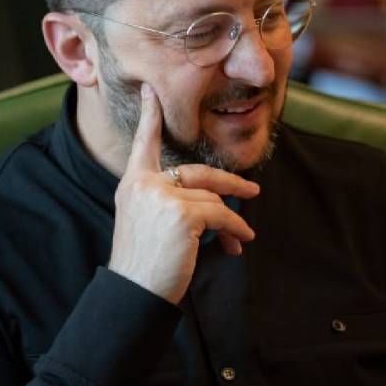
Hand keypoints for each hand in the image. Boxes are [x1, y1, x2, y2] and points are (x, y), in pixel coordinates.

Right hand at [107, 84, 259, 303]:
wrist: (133, 293)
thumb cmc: (144, 264)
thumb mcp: (148, 223)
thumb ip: (170, 202)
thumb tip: (215, 200)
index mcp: (132, 184)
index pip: (144, 145)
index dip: (149, 117)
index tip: (150, 92)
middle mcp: (144, 185)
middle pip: (199, 173)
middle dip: (230, 184)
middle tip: (253, 190)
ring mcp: (163, 197)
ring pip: (213, 199)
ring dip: (230, 222)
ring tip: (238, 240)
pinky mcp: (183, 214)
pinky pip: (221, 215)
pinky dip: (235, 229)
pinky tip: (239, 242)